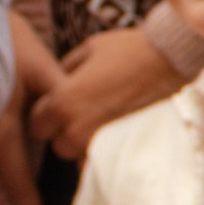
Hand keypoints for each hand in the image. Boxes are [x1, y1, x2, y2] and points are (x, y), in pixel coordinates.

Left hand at [29, 25, 184, 161]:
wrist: (168, 59)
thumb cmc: (127, 49)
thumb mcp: (88, 49)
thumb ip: (65, 68)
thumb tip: (54, 79)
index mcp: (61, 101)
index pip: (36, 124)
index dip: (43, 116)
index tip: (53, 108)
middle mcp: (75, 125)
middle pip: (55, 144)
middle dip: (61, 133)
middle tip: (75, 115)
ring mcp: (98, 138)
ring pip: (77, 154)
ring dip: (80, 142)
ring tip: (92, 121)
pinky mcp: (119, 143)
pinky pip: (98, 155)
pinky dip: (99, 146)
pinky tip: (107, 127)